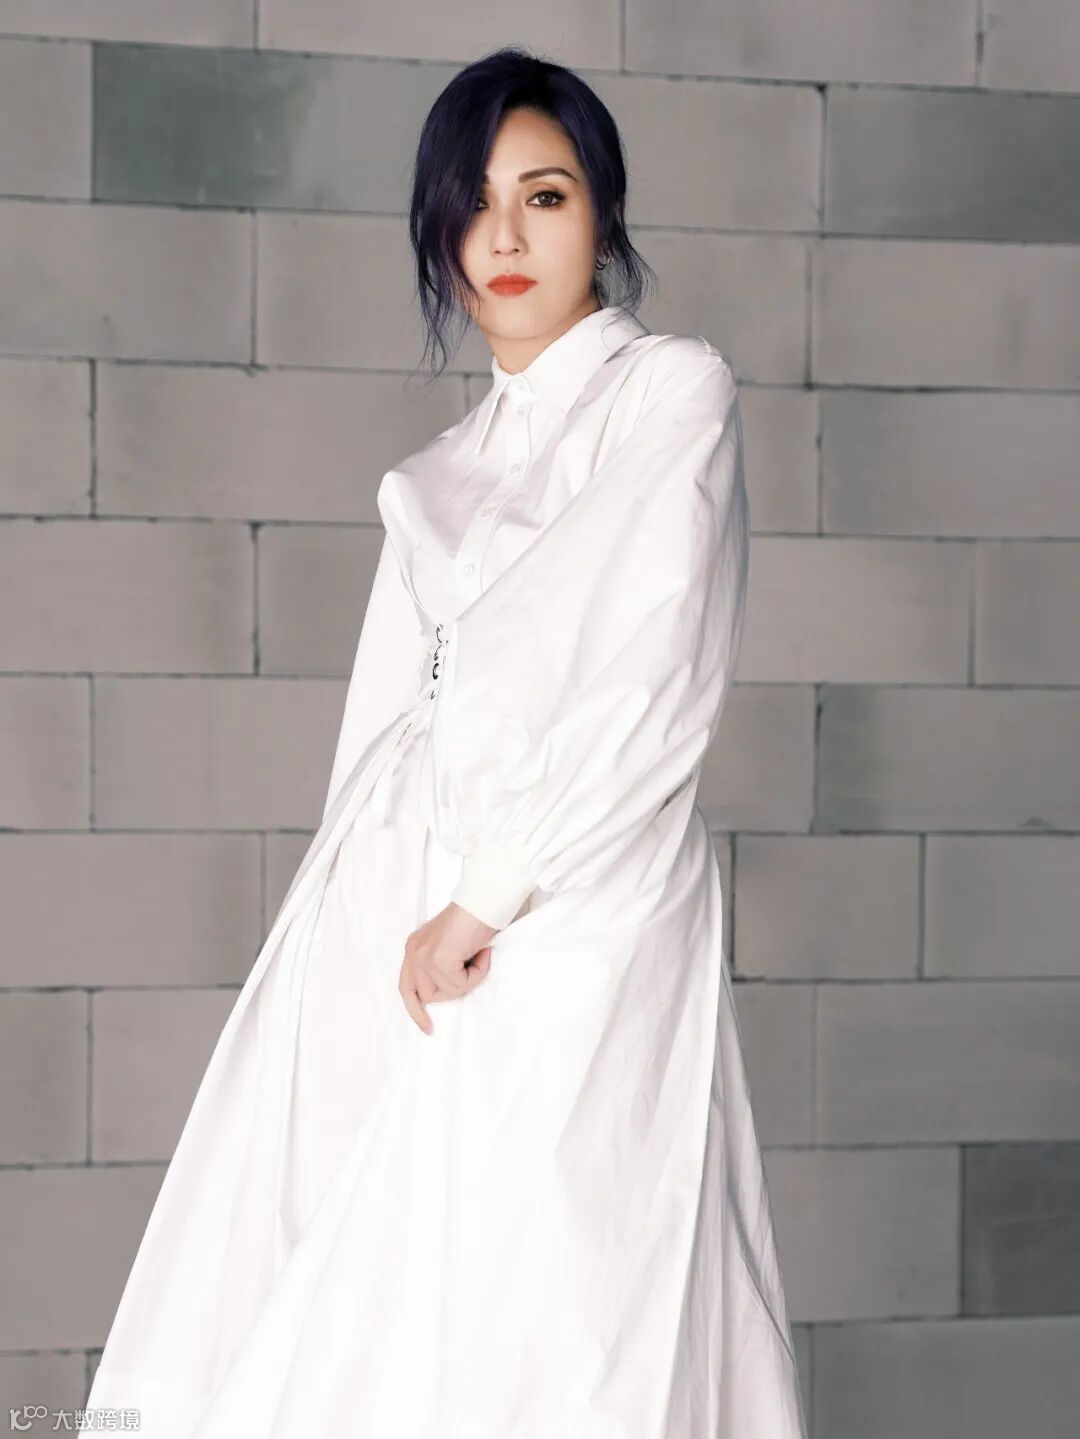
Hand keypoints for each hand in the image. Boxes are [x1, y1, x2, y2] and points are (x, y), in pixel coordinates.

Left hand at [398, 901, 498, 1034]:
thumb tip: (448, 990)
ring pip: (448, 992)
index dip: (415, 1010)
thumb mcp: (448, 945)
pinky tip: (481, 952)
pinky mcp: (439, 960)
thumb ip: (440, 965)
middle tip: (472, 965)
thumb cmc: (473, 919)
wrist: (483, 901)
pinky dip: (477, 973)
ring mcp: (424, 957)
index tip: (428, 1027)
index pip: (406, 988)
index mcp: (414, 948)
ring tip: (477, 956)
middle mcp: (413, 952)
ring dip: (468, 980)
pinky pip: (462, 985)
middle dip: (454, 988)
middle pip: (428, 995)